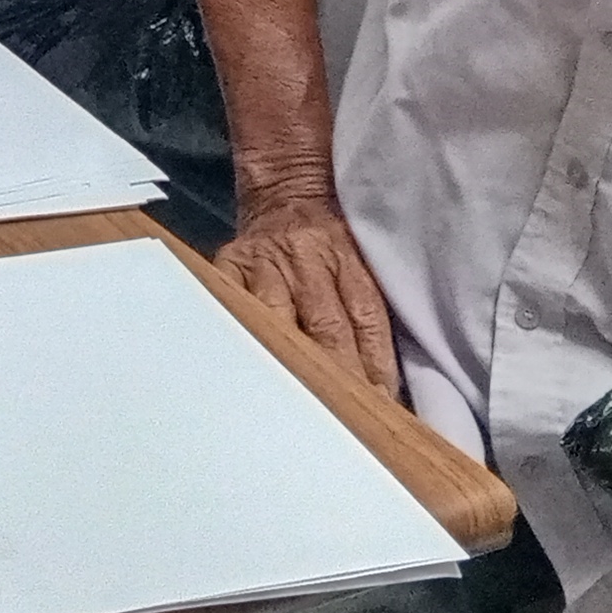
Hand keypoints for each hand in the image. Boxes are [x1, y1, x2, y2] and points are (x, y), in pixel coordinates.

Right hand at [213, 200, 400, 401]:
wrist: (284, 191)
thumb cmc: (331, 237)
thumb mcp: (361, 260)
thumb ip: (368, 312)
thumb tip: (384, 384)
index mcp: (348, 258)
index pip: (366, 318)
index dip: (375, 365)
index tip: (383, 407)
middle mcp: (307, 260)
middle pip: (326, 326)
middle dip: (339, 375)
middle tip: (348, 421)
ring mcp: (264, 265)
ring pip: (279, 322)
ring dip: (293, 365)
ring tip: (301, 409)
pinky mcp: (228, 267)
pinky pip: (234, 308)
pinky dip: (243, 342)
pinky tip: (250, 375)